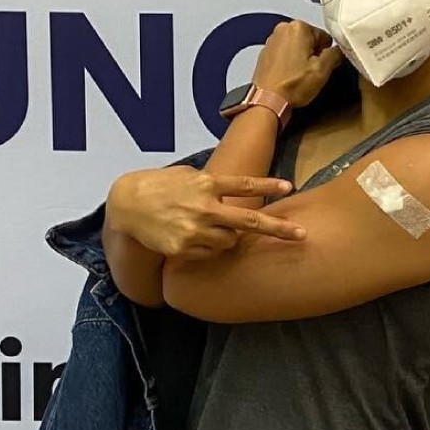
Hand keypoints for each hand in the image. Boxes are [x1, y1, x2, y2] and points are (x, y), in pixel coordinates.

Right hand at [106, 166, 305, 260]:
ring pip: (230, 241)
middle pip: (250, 221)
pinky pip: (209, 253)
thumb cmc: (160, 186)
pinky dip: (208, 247)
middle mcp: (205, 207)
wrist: (127, 205)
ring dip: (230, 237)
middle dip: (279, 229)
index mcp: (207, 184)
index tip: (289, 187)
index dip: (268, 185)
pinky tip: (192, 236)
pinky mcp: (183, 248)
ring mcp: (195, 230)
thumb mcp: (188, 175)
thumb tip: (235, 192)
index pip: (244, 185)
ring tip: (209, 226)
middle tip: (302, 235)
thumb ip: (212, 183)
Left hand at [252, 20, 343, 107]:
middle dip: (312, 55)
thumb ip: (335, 54)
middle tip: (309, 72)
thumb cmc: (293, 85)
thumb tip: (338, 51)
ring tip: (298, 76)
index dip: (326, 54)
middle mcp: (283, 28)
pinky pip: (284, 54)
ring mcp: (271, 40)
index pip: (325, 37)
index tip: (320, 67)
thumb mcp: (322, 70)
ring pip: (296, 47)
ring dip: (300, 59)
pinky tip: (288, 76)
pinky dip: (288, 63)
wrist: (266, 100)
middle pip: (309, 40)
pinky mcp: (265, 53)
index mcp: (299, 27)